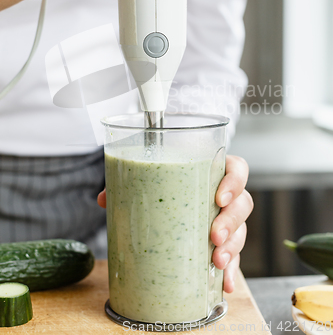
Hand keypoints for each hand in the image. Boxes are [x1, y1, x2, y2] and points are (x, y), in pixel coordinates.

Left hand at [98, 154, 252, 294]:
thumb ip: (129, 185)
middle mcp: (224, 197)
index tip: (220, 196)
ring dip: (233, 247)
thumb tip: (104, 199)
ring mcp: (226, 221)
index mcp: (211, 173)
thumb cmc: (163, 188)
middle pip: (243, 203)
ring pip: (241, 230)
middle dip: (231, 221)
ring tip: (216, 260)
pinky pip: (234, 256)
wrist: (166, 206)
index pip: (237, 169)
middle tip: (214, 235)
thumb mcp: (148, 182)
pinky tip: (224, 282)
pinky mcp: (223, 244)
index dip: (234, 180)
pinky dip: (230, 270)